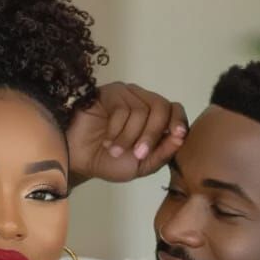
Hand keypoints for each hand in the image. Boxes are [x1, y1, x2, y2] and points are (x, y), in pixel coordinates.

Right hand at [66, 82, 187, 183]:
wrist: (79, 160)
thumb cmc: (109, 162)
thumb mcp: (141, 166)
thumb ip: (162, 154)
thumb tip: (180, 138)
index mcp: (154, 119)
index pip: (175, 109)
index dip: (178, 121)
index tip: (177, 135)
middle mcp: (142, 102)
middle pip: (161, 107)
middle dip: (152, 135)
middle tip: (138, 154)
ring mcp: (126, 95)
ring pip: (142, 110)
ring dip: (129, 137)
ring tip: (114, 150)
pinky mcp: (110, 93)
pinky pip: (122, 108)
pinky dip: (116, 130)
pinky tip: (106, 141)